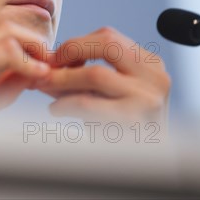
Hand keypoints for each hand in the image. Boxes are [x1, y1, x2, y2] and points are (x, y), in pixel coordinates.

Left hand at [36, 27, 170, 124]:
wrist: (140, 163)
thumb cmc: (117, 127)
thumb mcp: (104, 92)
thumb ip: (80, 73)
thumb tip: (45, 62)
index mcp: (149, 64)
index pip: (108, 36)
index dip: (75, 44)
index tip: (53, 59)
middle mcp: (155, 76)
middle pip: (107, 43)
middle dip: (69, 52)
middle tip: (46, 68)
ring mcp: (148, 98)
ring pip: (96, 74)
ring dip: (62, 79)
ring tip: (44, 87)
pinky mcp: (135, 120)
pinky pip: (90, 104)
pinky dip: (66, 103)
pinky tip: (55, 109)